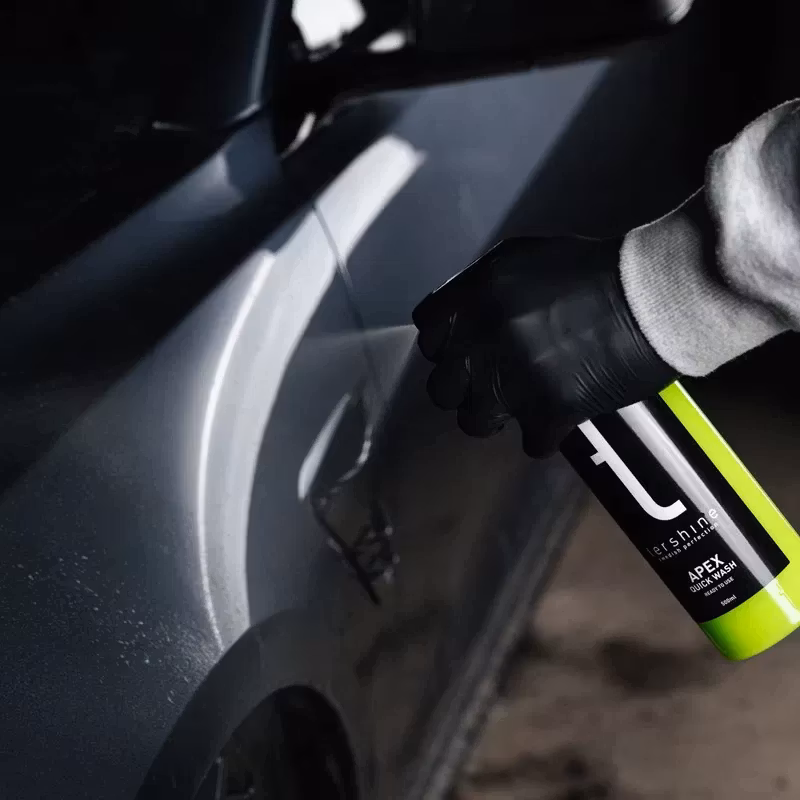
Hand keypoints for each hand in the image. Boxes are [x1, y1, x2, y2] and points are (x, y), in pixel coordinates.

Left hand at [412, 237, 676, 455]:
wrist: (654, 294)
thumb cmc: (593, 270)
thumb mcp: (522, 260)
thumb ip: (481, 291)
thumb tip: (459, 321)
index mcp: (475, 295)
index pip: (428, 334)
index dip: (446, 347)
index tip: (467, 353)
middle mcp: (484, 336)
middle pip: (442, 387)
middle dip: (465, 387)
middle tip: (494, 383)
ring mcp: (514, 377)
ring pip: (475, 422)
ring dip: (498, 416)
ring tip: (524, 404)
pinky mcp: (549, 410)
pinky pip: (529, 442)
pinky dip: (546, 433)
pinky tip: (562, 415)